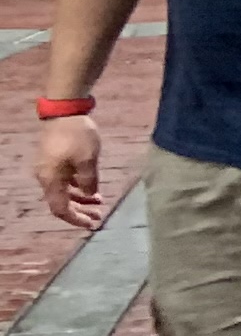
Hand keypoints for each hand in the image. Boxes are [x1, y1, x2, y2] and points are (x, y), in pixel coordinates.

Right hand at [32, 116, 102, 231]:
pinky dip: (77, 186)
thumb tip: (90, 195)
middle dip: (80, 210)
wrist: (65, 111)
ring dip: (81, 198)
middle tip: (99, 215)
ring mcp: (49, 168)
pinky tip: (91, 187)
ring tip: (99, 202)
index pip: (60, 209)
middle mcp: (46, 177)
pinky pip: (64, 180)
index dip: (76, 219)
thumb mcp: (88, 160)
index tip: (92, 224)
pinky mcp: (54, 159)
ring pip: (63, 191)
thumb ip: (89, 181)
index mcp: (51, 180)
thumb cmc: (77, 136)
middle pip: (61, 202)